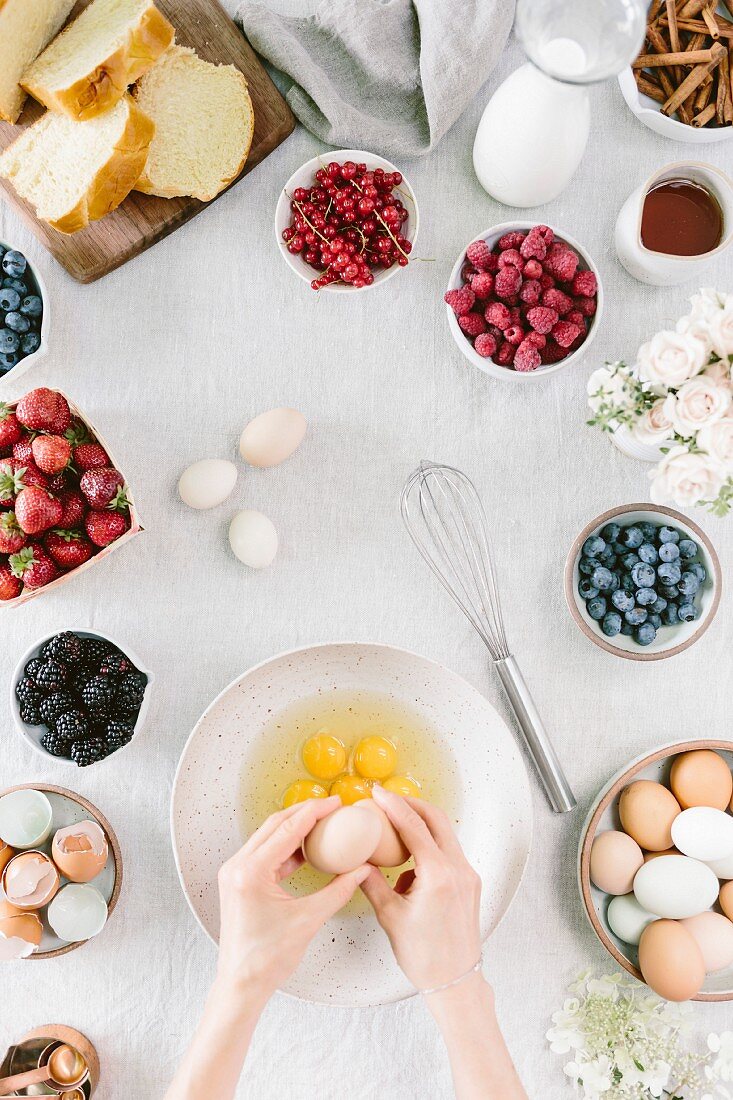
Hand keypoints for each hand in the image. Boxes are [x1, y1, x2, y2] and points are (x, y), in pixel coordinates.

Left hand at [216, 796, 369, 1001]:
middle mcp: (237, 866)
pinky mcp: (238, 881)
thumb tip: (361, 871)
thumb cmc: (267, 959)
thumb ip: (337, 891)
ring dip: (294, 828)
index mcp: (251, 872)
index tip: (335, 803)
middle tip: (331, 808)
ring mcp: (234, 873)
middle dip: (304, 813)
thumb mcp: (308, 920)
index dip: (314, 812)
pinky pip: (263, 853)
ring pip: (267, 837)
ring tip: (322, 825)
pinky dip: (285, 847)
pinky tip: (306, 850)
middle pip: (274, 826)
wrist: (241, 984)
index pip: (287, 830)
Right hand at [360, 785, 481, 990]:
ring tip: (396, 827)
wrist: (455, 981)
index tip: (378, 793)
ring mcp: (468, 875)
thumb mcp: (390, 916)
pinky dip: (430, 846)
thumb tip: (357, 862)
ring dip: (422, 824)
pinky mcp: (470, 883)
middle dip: (412, 805)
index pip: (414, 827)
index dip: (394, 805)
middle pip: (437, 820)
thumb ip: (372, 883)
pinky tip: (409, 863)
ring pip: (445, 834)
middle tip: (388, 800)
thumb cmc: (425, 956)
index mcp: (438, 875)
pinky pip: (449, 852)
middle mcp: (458, 870)